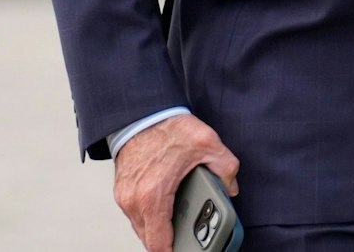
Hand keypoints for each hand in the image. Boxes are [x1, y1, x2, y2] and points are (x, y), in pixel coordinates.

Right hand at [113, 114, 238, 251]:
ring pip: (140, 228)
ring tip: (179, 229)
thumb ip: (225, 167)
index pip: (158, 242)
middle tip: (187, 241)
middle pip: (149, 239)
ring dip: (158, 231)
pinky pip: (135, 215)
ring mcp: (125, 197)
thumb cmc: (167, 128)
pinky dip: (149, 219)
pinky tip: (166, 213)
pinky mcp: (122, 191)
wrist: (140, 114)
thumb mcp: (207, 143)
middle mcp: (134, 201)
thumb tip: (232, 187)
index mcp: (153, 196)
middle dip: (168, 243)